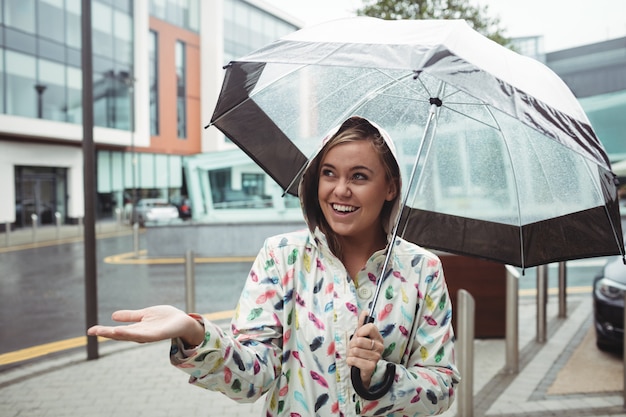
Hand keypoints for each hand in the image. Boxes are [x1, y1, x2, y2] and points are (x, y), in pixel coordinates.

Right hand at [87, 305, 204, 345]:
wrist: (184, 321)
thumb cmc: (165, 318)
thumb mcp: (144, 314)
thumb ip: (130, 316)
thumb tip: (113, 316)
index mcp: (136, 329)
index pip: (118, 331)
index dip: (104, 331)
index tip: (90, 330)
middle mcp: (141, 334)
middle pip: (121, 335)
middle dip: (107, 333)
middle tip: (92, 331)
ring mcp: (149, 335)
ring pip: (131, 336)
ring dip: (119, 334)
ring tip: (107, 332)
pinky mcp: (158, 334)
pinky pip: (144, 335)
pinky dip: (133, 334)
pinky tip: (124, 331)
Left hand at [346, 311, 383, 387]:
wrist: (360, 370)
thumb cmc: (360, 351)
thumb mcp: (360, 336)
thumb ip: (362, 324)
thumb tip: (365, 312)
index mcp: (378, 337)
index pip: (370, 327)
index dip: (360, 331)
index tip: (358, 336)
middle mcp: (380, 346)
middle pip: (359, 340)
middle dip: (352, 344)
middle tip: (353, 348)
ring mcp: (377, 357)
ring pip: (355, 350)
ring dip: (350, 353)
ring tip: (353, 355)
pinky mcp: (371, 366)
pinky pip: (354, 359)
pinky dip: (350, 360)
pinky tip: (353, 362)